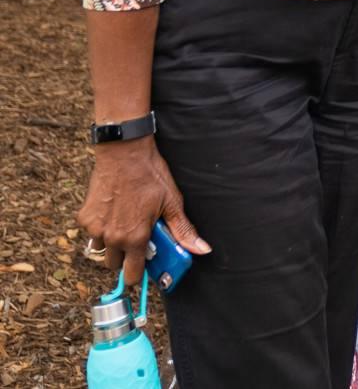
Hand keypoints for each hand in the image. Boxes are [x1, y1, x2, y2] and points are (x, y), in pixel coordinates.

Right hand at [77, 140, 209, 288]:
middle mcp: (112, 237)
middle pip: (115, 264)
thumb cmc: (150, 176)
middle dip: (125, 257)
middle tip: (137, 238)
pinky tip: (113, 212)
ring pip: (102, 249)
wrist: (124, 153)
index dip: (139, 273)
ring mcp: (95, 228)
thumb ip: (183, 231)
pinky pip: (92, 233)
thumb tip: (202, 249)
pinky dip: (101, 228)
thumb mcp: (172, 203)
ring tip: (125, 223)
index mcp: (135, 238)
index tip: (145, 264)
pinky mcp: (84, 218)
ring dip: (112, 243)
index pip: (132, 275)